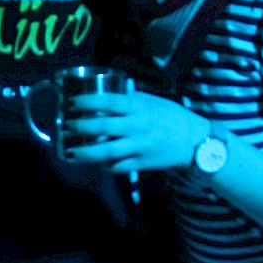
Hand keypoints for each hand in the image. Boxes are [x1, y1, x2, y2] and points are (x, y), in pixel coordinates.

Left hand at [64, 91, 205, 173]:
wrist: (195, 141)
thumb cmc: (172, 117)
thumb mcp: (153, 102)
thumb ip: (131, 100)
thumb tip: (107, 96)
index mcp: (139, 107)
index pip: (107, 101)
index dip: (86, 102)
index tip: (72, 103)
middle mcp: (137, 126)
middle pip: (102, 126)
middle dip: (80, 127)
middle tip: (68, 127)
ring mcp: (139, 146)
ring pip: (106, 151)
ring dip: (86, 152)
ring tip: (72, 152)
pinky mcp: (142, 163)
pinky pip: (118, 166)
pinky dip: (105, 165)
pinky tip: (97, 163)